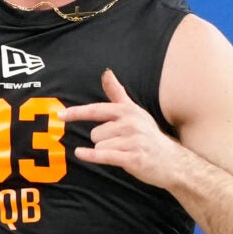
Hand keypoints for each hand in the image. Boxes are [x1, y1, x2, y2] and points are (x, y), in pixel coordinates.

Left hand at [67, 70, 191, 189]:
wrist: (171, 161)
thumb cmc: (149, 136)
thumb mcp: (134, 111)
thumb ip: (117, 93)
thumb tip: (106, 72)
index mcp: (128, 111)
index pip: (97, 110)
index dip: (77, 113)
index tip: (61, 115)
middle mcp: (130, 123)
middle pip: (95, 133)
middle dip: (101, 140)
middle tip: (119, 144)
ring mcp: (132, 141)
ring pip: (99, 145)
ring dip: (105, 151)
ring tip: (123, 152)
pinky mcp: (133, 158)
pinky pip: (104, 155)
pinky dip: (91, 155)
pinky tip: (80, 153)